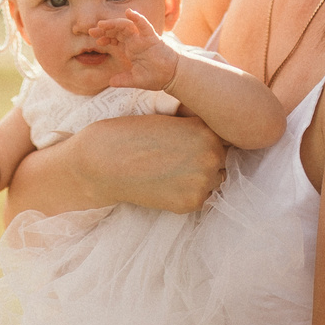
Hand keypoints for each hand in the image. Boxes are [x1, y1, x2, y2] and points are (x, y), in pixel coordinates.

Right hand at [57, 115, 225, 213]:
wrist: (103, 162)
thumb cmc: (130, 135)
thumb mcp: (168, 121)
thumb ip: (193, 130)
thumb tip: (215, 141)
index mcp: (206, 130)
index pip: (221, 140)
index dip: (204, 143)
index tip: (186, 146)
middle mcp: (211, 155)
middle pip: (221, 162)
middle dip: (204, 162)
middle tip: (176, 162)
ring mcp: (203, 181)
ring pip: (214, 182)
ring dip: (199, 180)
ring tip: (170, 174)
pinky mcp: (191, 203)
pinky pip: (201, 200)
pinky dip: (186, 195)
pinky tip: (165, 186)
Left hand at [89, 11, 181, 91]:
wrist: (172, 78)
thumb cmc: (156, 76)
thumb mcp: (135, 79)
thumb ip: (123, 80)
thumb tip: (110, 82)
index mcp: (130, 49)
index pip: (114, 39)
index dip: (104, 38)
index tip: (95, 40)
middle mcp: (135, 42)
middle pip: (117, 31)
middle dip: (104, 29)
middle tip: (92, 30)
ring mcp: (143, 39)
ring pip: (126, 26)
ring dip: (114, 23)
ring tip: (102, 24)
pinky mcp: (152, 39)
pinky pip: (145, 26)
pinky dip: (137, 19)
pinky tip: (129, 13)